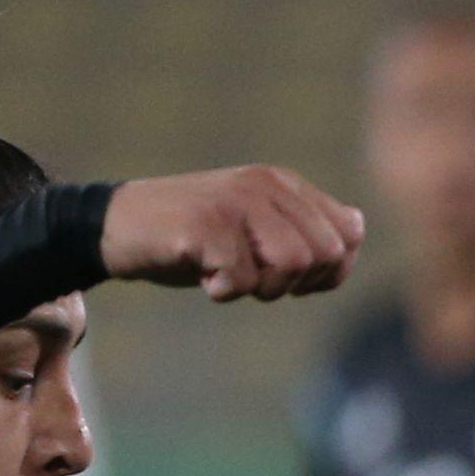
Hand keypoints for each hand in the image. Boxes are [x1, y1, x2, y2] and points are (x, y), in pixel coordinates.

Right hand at [99, 168, 364, 303]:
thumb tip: (357, 228)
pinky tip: (201, 274)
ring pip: (291, 264)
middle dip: (296, 282)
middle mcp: (264, 185)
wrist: (117, 228)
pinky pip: (242, 278)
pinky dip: (223, 290)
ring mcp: (234, 201)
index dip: (329, 272)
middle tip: (252, 277)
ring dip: (259, 286)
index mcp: (284, 184)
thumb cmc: (196, 239)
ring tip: (226, 274)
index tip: (292, 278)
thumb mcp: (258, 229)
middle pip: (325, 253)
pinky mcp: (205, 224)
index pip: (348, 236)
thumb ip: (307, 229)